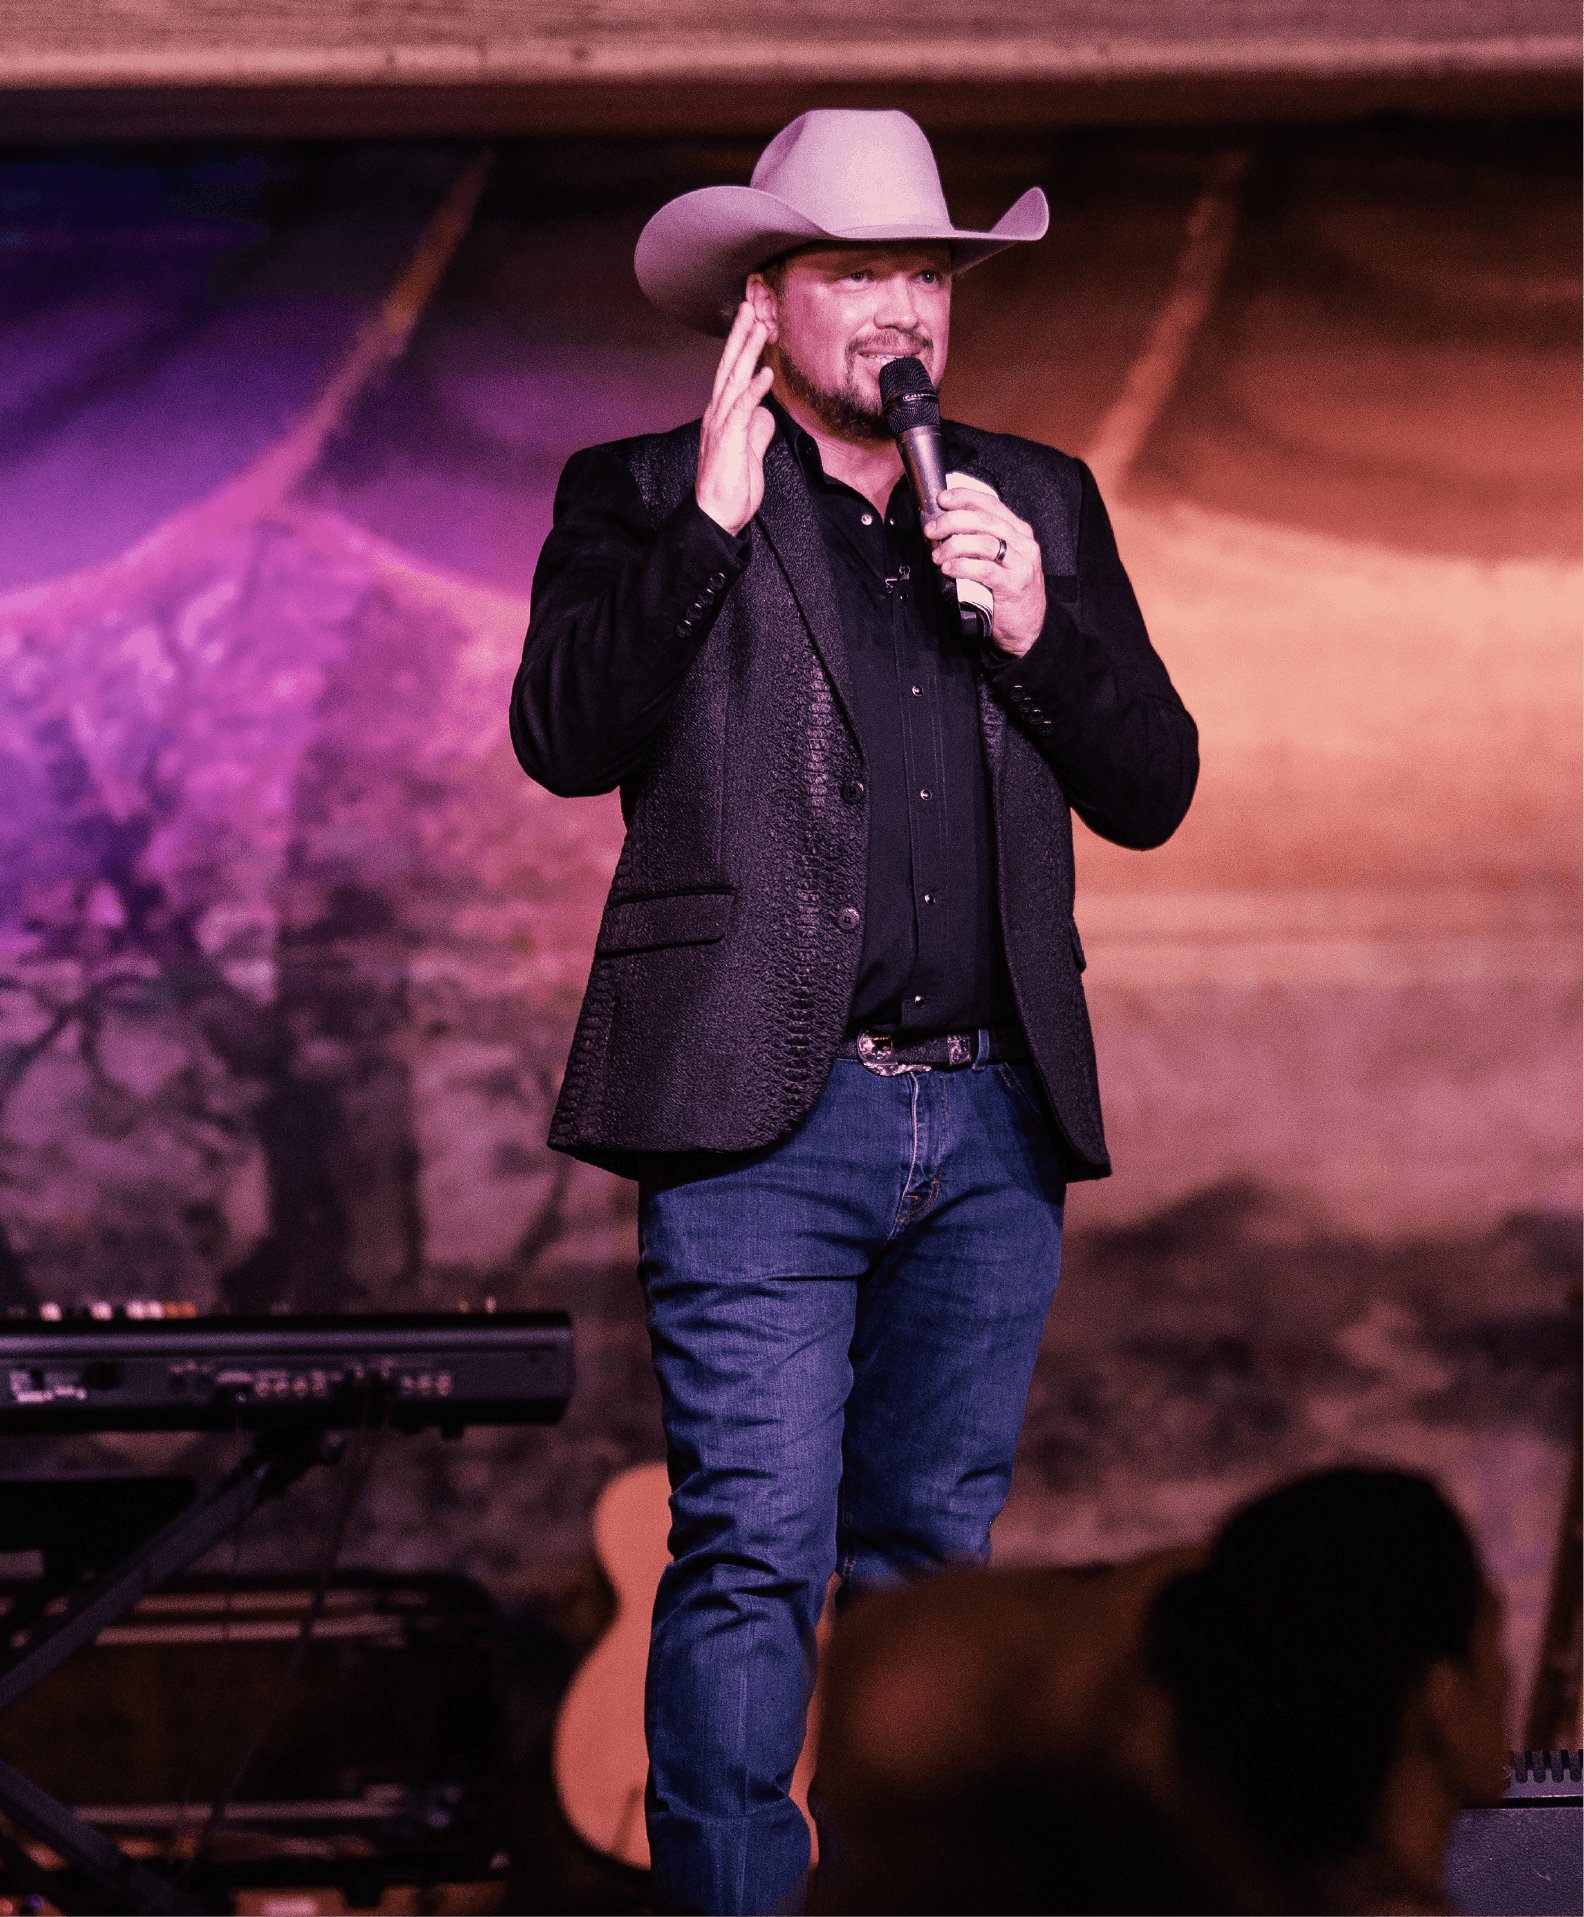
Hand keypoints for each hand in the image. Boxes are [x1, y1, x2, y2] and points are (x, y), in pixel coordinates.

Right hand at [696, 303, 776, 535]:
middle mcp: (718, 414)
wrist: (716, 517)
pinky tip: (766, 373)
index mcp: (723, 415)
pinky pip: (742, 410)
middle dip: (741, 334)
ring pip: (734, 379)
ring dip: (747, 351)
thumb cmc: (731, 489)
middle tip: (750, 304)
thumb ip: (756, 430)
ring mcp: (721, 425)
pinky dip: (754, 390)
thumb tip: (765, 414)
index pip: (733, 373)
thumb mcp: (749, 454)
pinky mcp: (728, 440)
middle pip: (729, 366)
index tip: (753, 322)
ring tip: (759, 325)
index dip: (743, 347)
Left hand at [924, 487, 1046, 656]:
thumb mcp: (1001, 561)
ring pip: (985, 543)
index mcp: (1020, 532)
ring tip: (937, 555)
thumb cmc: (1007, 593)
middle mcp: (1023, 544)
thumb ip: (982, 542)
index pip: (992, 504)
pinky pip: (984, 570)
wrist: (1027, 628)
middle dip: (953, 520)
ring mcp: (1021, 564)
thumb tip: (946, 529)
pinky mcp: (1013, 585)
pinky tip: (948, 569)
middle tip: (932, 530)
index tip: (942, 498)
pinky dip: (962, 567)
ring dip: (954, 546)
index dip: (966, 497)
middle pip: (985, 520)